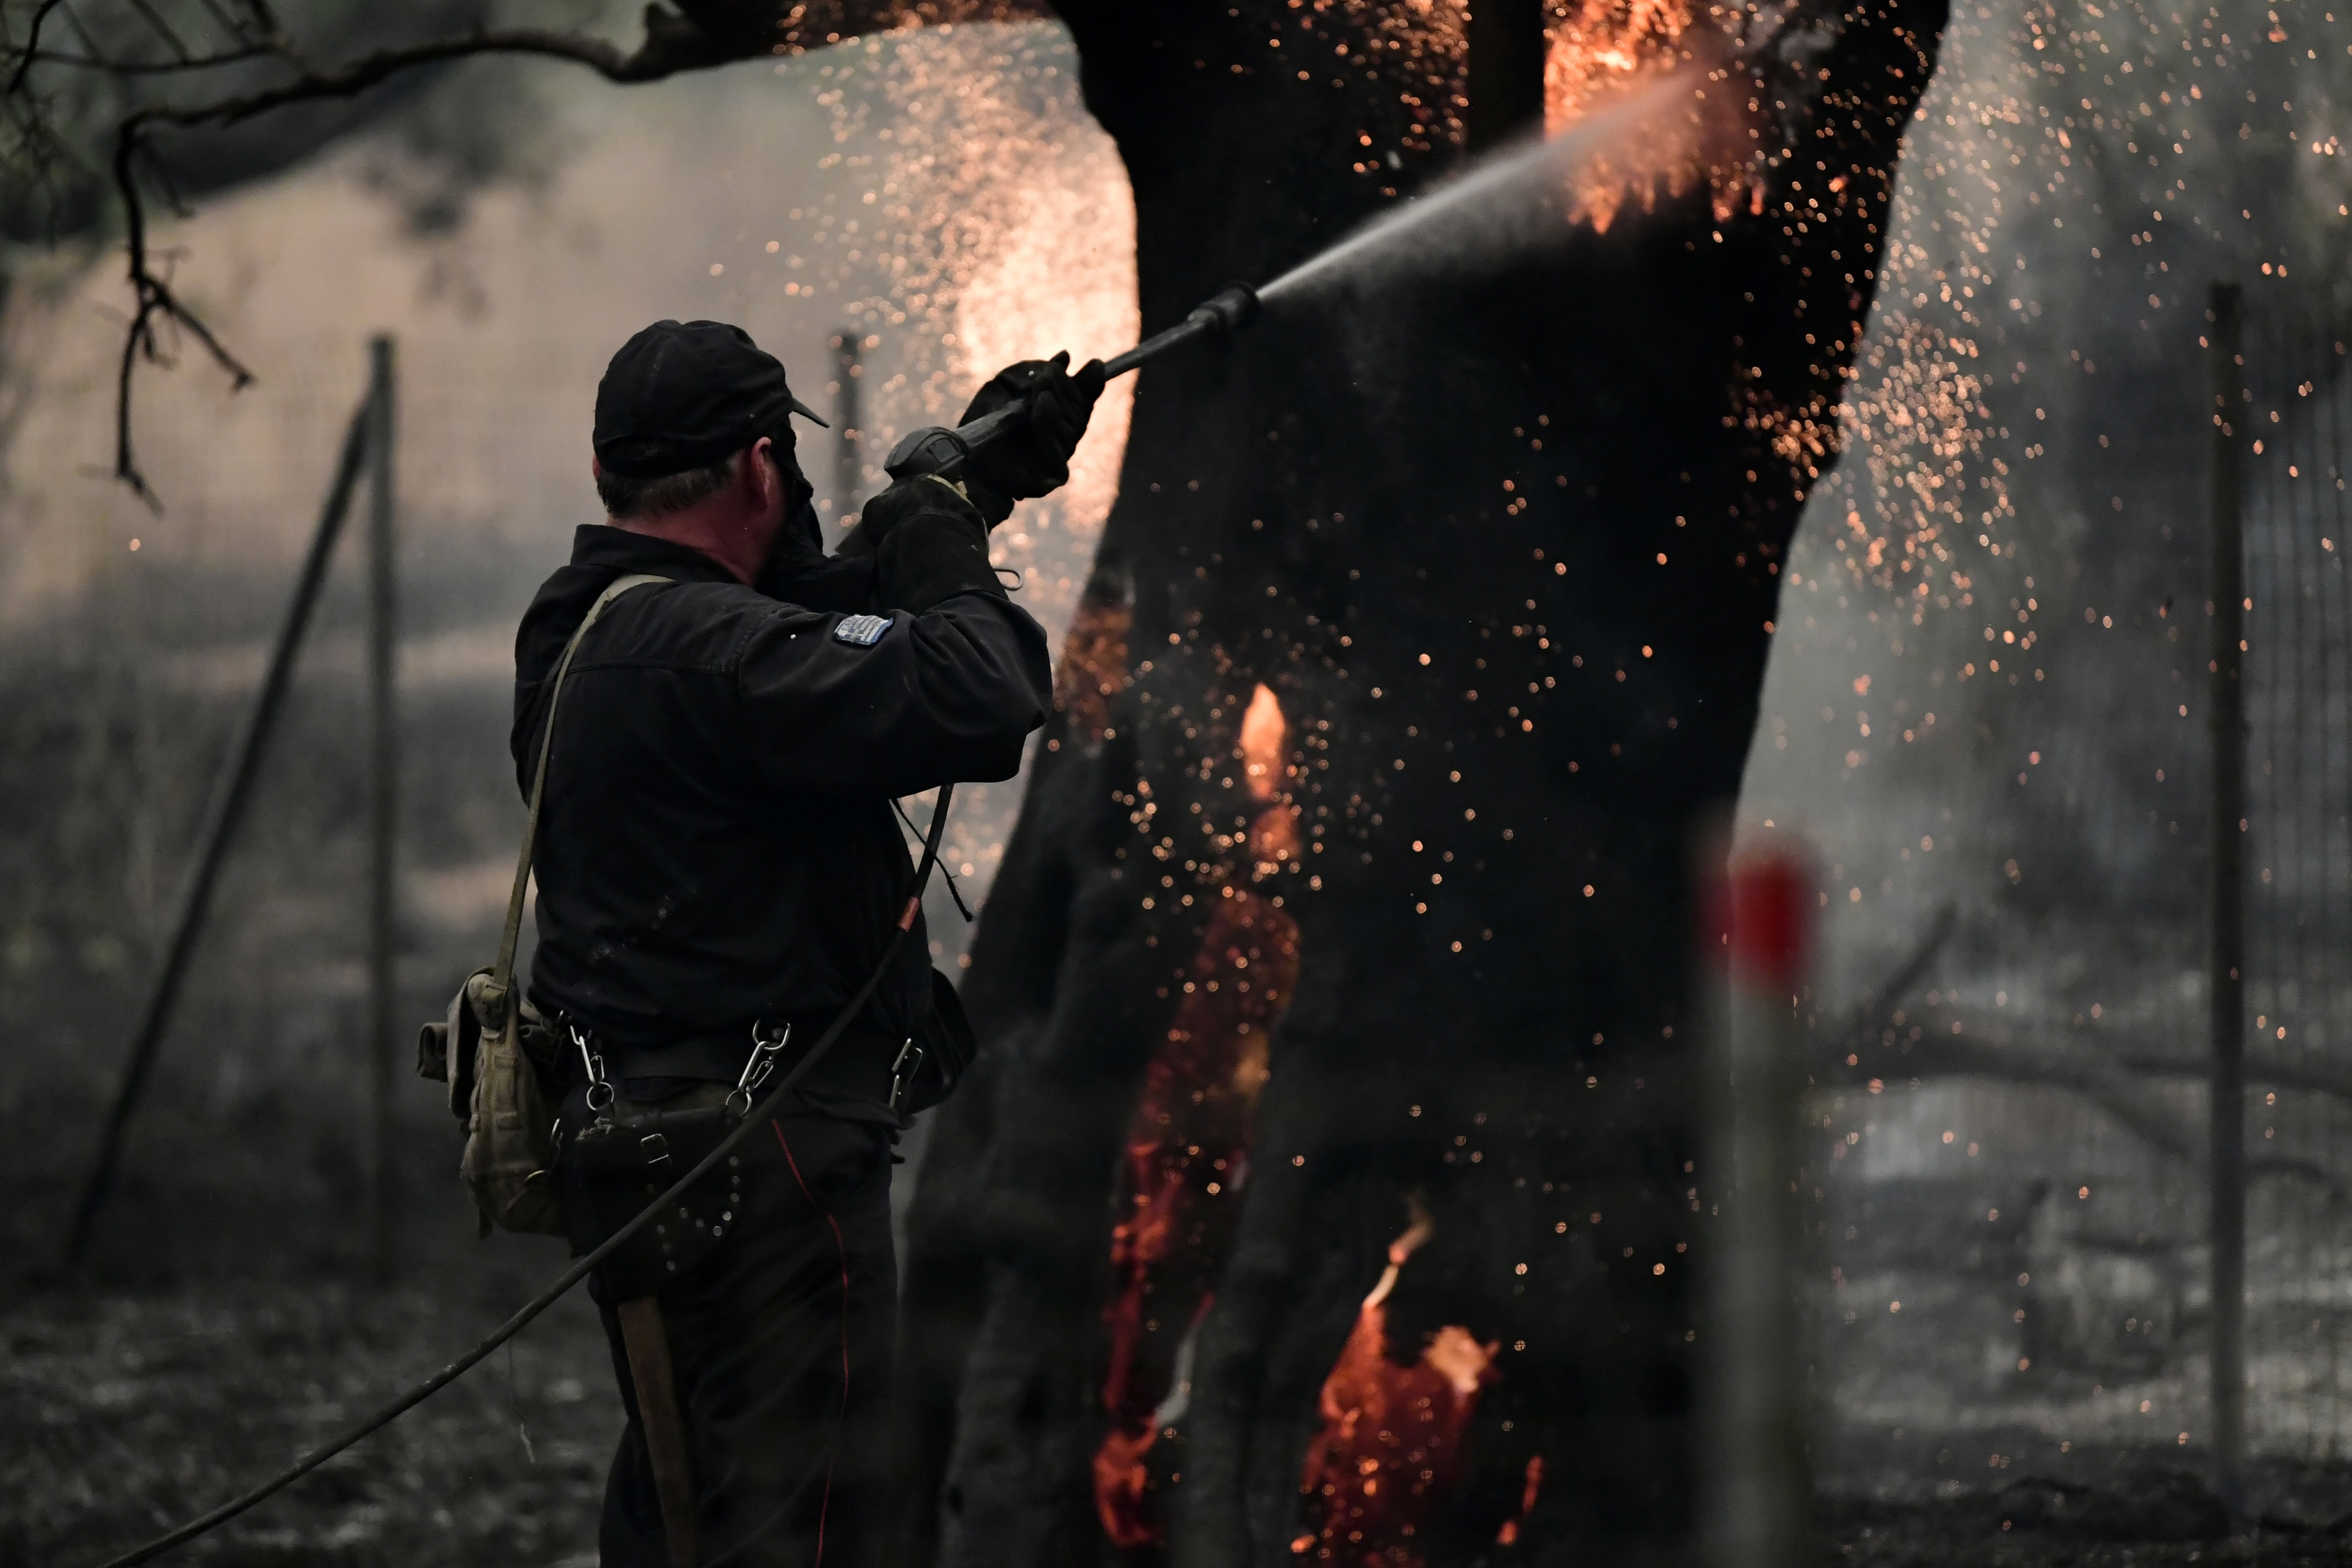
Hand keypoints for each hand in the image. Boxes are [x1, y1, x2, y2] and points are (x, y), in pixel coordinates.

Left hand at [958, 351, 1106, 523]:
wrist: (960, 454)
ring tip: (1043, 384)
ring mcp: (1053, 460)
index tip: (1095, 364)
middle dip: (1066, 390)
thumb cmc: (983, 420)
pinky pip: (1057, 457)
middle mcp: (1058, 440)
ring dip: (1058, 404)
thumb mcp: (1008, 385)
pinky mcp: (1045, 480)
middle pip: (1078, 415)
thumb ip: (1036, 372)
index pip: (1082, 403)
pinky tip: (1042, 405)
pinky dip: (1049, 428)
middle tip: (1049, 371)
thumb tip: (1066, 356)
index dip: (1089, 385)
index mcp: (1054, 419)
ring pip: (1070, 432)